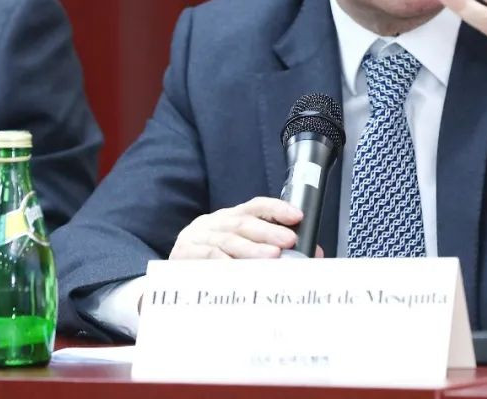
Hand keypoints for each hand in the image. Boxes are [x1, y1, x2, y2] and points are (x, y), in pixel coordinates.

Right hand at [169, 197, 302, 259]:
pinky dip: (224, 264)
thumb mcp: (242, 253)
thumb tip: (315, 254)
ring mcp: (196, 238)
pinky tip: (239, 270)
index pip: (254, 207)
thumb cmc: (213, 264)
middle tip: (289, 241)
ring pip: (227, 241)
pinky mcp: (183, 255)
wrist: (171, 279)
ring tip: (272, 257)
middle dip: (268, 231)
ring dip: (251, 250)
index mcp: (229, 218)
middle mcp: (213, 223)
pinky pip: (206, 258)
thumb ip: (275, 251)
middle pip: (242, 223)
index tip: (297, 216)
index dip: (276, 208)